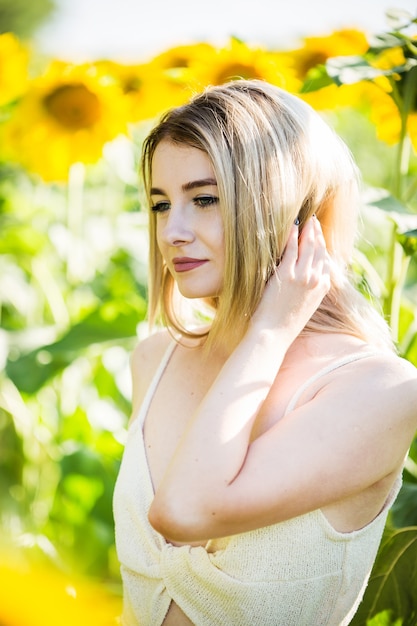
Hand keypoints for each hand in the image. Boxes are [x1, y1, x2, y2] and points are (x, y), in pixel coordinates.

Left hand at [252, 216, 330, 336]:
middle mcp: (316, 280)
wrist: (274, 334)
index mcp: (322, 288)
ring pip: (309, 246)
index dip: (322, 246)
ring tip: (305, 220)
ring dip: (308, 231)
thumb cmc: (284, 324)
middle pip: (320, 250)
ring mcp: (302, 276)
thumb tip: (304, 280)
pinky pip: (292, 248)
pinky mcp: (287, 275)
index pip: (326, 260)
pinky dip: (293, 235)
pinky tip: (292, 226)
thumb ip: (308, 290)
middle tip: (314, 222)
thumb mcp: (305, 307)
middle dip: (317, 234)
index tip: (318, 236)